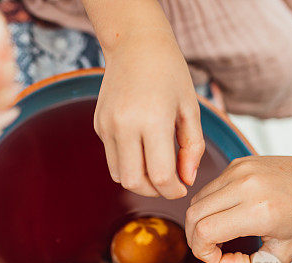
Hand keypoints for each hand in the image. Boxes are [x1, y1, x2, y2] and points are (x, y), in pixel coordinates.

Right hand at [94, 31, 204, 198]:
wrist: (135, 43)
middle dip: (155, 192)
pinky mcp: (99, 125)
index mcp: (153, 119)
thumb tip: (187, 180)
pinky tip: (142, 147)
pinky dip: (128, 162)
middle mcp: (124, 125)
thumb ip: (192, 147)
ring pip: (119, 175)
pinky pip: (112, 158)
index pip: (161, 175)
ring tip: (157, 170)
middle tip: (170, 185)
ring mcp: (107, 126)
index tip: (183, 188)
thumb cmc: (169, 72)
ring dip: (139, 181)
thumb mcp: (190, 108)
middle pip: (135, 183)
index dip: (174, 190)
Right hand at [184, 148, 291, 262]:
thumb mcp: (285, 256)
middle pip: (193, 215)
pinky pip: (209, 189)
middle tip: (213, 249)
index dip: (202, 250)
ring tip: (221, 234)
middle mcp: (246, 186)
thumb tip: (224, 262)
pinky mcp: (238, 163)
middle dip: (195, 239)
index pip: (205, 231)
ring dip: (200, 222)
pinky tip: (229, 216)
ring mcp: (240, 170)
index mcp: (260, 210)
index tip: (218, 258)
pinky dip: (210, 207)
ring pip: (197, 200)